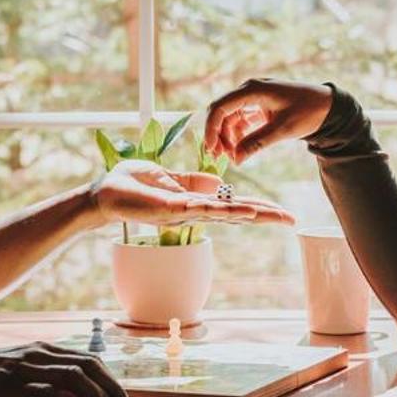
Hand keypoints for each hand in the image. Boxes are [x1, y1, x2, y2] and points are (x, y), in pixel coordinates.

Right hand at [0, 341, 132, 396]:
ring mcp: (28, 367)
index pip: (89, 362)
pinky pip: (51, 395)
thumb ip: (46, 389)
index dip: (111, 382)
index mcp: (44, 351)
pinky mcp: (14, 384)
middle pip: (90, 368)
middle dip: (114, 391)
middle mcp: (40, 354)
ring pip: (76, 379)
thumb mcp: (20, 381)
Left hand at [89, 159, 294, 226]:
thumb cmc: (131, 184)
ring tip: (277, 215)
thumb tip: (218, 182)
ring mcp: (185, 212)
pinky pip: (204, 208)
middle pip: (236, 214)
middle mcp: (194, 211)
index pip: (231, 204)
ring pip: (225, 213)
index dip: (256, 207)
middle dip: (265, 216)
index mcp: (195, 201)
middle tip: (292, 220)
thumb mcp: (167, 176)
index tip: (281, 211)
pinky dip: (226, 208)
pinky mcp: (174, 209)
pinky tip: (244, 210)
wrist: (104, 193)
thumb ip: (192, 180)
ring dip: (251, 213)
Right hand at [203, 78, 334, 161]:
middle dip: (218, 134)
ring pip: (231, 117)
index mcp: (253, 90)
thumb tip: (235, 160)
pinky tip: (240, 148)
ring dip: (228, 136)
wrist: (328, 106)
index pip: (221, 107)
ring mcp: (254, 98)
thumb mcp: (282, 129)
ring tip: (232, 155)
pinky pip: (242, 119)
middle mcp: (250, 90)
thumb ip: (256, 143)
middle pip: (223, 112)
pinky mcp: (260, 106)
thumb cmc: (308, 111)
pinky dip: (239, 134)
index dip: (212, 128)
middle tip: (218, 156)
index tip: (211, 148)